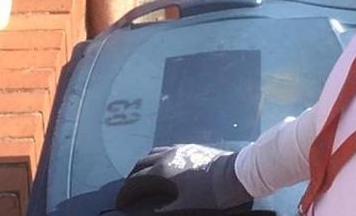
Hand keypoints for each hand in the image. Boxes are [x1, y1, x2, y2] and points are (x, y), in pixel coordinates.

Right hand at [115, 144, 251, 212]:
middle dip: (132, 177)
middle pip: (141, 163)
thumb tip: (147, 212)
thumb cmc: (210, 193)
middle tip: (128, 191)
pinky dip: (157, 157)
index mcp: (163, 170)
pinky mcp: (190, 147)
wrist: (234, 174)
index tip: (120, 202)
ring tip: (142, 177)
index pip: (136, 181)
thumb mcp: (184, 206)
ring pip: (154, 153)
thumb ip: (163, 210)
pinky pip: (167, 149)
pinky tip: (162, 165)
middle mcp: (168, 155)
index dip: (125, 193)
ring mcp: (180, 148)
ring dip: (144, 165)